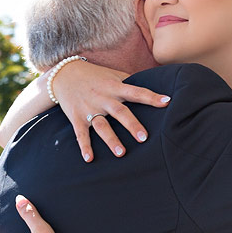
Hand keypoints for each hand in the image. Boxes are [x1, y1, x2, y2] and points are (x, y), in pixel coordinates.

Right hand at [52, 59, 169, 161]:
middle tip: (144, 138)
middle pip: (120, 112)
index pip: (137, 92)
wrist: (64, 73)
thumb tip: (154, 85)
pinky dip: (84, 146)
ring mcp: (89, 108)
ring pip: (102, 125)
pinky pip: (81, 134)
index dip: (152, 97)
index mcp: (115, 87)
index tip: (167, 102)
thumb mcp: (112, 75)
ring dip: (111, 140)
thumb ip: (130, 82)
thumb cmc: (94, 76)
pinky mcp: (76, 117)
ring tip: (121, 153)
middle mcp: (103, 98)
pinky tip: (89, 159)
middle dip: (131, 124)